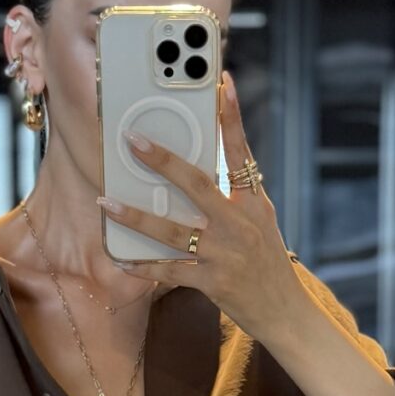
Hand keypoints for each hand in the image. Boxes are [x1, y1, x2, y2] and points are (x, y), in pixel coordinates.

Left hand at [96, 72, 303, 344]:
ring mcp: (223, 253)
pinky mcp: (211, 282)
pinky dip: (143, 266)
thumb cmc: (268, 262)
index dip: (232, 117)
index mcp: (253, 203)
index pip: (241, 152)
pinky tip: (121, 259)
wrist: (285, 311)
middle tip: (134, 140)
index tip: (221, 84)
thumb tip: (199, 169)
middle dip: (164, 161)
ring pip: (171, 231)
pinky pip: (168, 272)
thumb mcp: (261, 221)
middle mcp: (238, 224)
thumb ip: (236, 194)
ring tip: (108, 202)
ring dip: (136, 216)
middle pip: (197, 184)